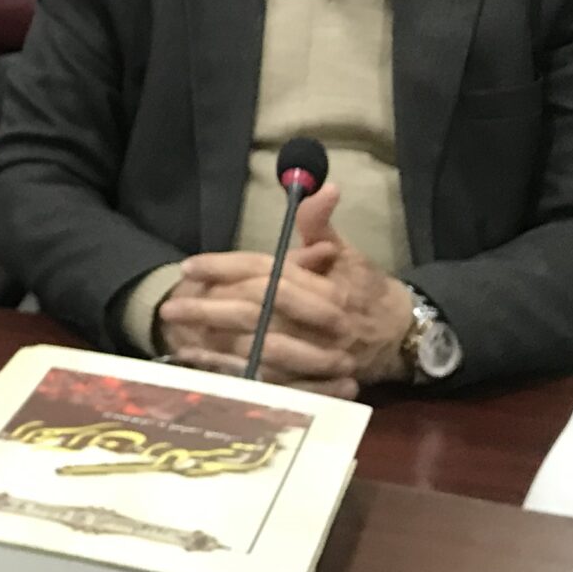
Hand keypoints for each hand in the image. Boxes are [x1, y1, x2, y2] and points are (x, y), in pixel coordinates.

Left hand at [155, 182, 414, 391]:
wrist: (402, 339)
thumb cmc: (368, 291)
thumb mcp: (349, 254)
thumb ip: (320, 225)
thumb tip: (320, 187)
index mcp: (328, 291)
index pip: (268, 274)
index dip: (226, 268)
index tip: (191, 265)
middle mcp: (322, 326)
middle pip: (257, 313)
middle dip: (210, 308)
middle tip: (170, 303)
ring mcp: (317, 359)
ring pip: (258, 351)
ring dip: (215, 344)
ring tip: (178, 333)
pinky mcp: (311, 384)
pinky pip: (265, 381)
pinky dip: (230, 372)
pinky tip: (200, 362)